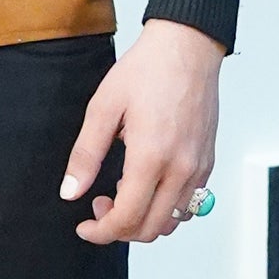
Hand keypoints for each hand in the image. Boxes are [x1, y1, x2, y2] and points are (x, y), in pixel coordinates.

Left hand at [59, 18, 224, 246]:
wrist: (187, 47)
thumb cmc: (148, 69)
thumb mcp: (103, 108)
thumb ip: (86, 155)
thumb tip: (71, 191)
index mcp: (151, 157)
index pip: (127, 218)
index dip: (101, 232)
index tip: (85, 226)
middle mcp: (180, 168)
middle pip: (150, 229)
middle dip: (119, 229)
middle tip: (99, 204)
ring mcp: (198, 167)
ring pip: (173, 221)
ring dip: (143, 220)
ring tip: (122, 193)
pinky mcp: (207, 161)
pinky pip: (189, 203)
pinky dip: (164, 207)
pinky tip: (145, 183)